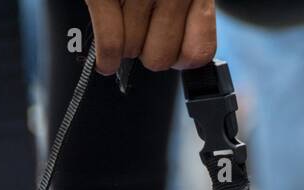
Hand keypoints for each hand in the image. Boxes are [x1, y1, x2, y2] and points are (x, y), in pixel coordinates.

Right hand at [84, 0, 216, 75]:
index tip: (174, 55)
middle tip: (143, 35)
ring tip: (124, 19)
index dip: (182, 60)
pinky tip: (106, 62)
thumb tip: (186, 59)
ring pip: (132, 50)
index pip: (198, 53)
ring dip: (125, 40)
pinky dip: (105, 58)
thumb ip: (191, 14)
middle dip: (148, 51)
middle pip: (160, 60)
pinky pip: (110, 43)